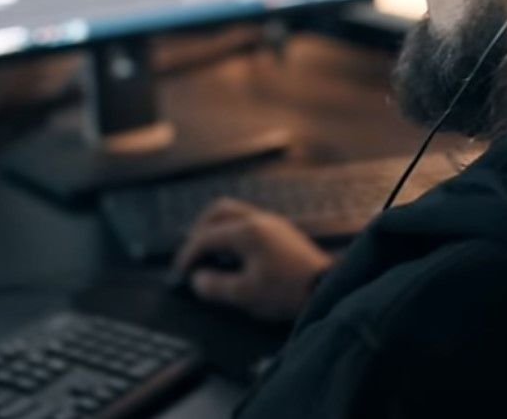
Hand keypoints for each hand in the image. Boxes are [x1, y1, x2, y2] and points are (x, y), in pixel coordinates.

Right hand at [171, 198, 332, 322]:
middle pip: (218, 210)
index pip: (206, 236)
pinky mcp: (281, 231)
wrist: (325, 289)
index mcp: (247, 232)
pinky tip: (234, 254)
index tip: (181, 272)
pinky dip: (232, 232)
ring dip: (216, 228)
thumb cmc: (287, 292)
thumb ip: (216, 287)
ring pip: (234, 212)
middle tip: (192, 253)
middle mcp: (259, 220)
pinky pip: (248, 220)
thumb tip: (198, 279)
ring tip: (210, 252)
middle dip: (199, 230)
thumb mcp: (246, 295)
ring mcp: (272, 222)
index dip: (188, 254)